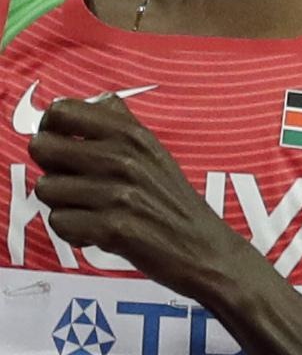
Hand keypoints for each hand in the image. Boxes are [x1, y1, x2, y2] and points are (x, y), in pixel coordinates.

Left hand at [29, 95, 242, 298]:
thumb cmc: (175, 206)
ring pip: (47, 189)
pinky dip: (74, 233)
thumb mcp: (155, 153)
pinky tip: (96, 234)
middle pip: (42, 148)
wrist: (207, 253)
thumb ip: (123, 125)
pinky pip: (60, 223)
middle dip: (50, 169)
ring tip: (89, 213)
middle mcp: (122, 158)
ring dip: (62, 206)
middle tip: (72, 185)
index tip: (59, 146)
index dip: (50, 129)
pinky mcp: (114, 229)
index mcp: (130, 135)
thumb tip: (97, 100)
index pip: (61, 111)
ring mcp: (118, 194)